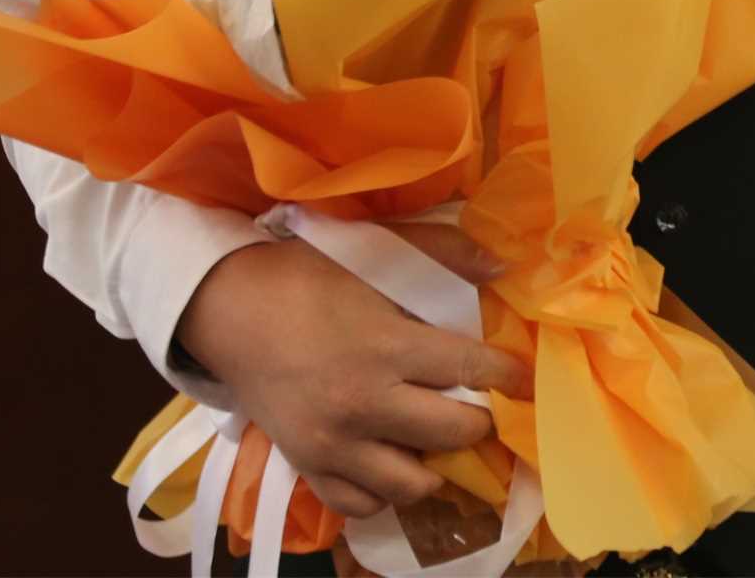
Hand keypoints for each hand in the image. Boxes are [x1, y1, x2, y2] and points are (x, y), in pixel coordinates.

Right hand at [174, 222, 530, 519]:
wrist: (229, 309)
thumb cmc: (308, 275)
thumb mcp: (377, 252)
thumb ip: (444, 254)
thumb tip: (503, 268)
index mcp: (387, 347)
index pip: (473, 370)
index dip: (509, 376)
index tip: (524, 380)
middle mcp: (364, 404)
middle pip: (453, 434)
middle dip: (480, 421)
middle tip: (481, 407)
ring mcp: (332, 443)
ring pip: (411, 484)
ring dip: (435, 465)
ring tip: (437, 441)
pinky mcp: (305, 465)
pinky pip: (359, 503)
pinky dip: (383, 492)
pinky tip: (392, 463)